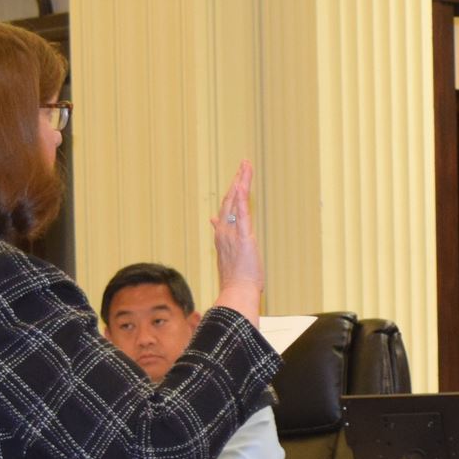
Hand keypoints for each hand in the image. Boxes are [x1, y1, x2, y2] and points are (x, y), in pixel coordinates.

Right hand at [212, 160, 261, 317]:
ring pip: (235, 201)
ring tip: (246, 166)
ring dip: (241, 181)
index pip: (225, 209)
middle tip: (244, 165)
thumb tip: (213, 224)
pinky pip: (241, 213)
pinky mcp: (243, 236)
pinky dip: (241, 198)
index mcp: (222, 236)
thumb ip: (223, 240)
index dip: (230, 193)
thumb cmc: (236, 280)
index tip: (235, 181)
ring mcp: (232, 233)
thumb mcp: (229, 257)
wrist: (236, 292)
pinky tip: (242, 183)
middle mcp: (224, 231)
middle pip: (230, 200)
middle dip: (237, 180)